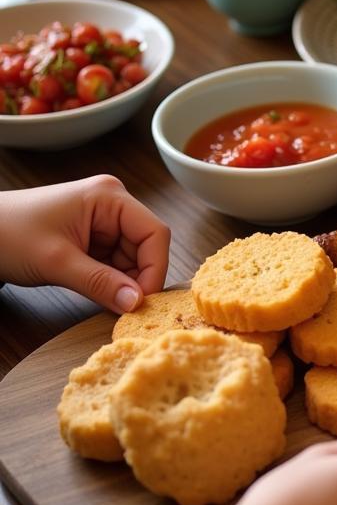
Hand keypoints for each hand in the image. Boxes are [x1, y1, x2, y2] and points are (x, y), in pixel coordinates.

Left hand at [0, 176, 169, 312]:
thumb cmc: (6, 234)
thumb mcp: (56, 262)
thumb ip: (100, 283)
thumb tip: (137, 303)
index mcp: (110, 197)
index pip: (154, 232)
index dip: (154, 267)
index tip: (143, 300)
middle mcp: (112, 204)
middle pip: (146, 246)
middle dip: (137, 277)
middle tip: (126, 307)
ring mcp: (102, 221)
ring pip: (132, 257)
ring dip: (123, 280)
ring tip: (105, 298)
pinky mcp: (92, 236)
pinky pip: (115, 261)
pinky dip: (110, 280)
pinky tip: (99, 291)